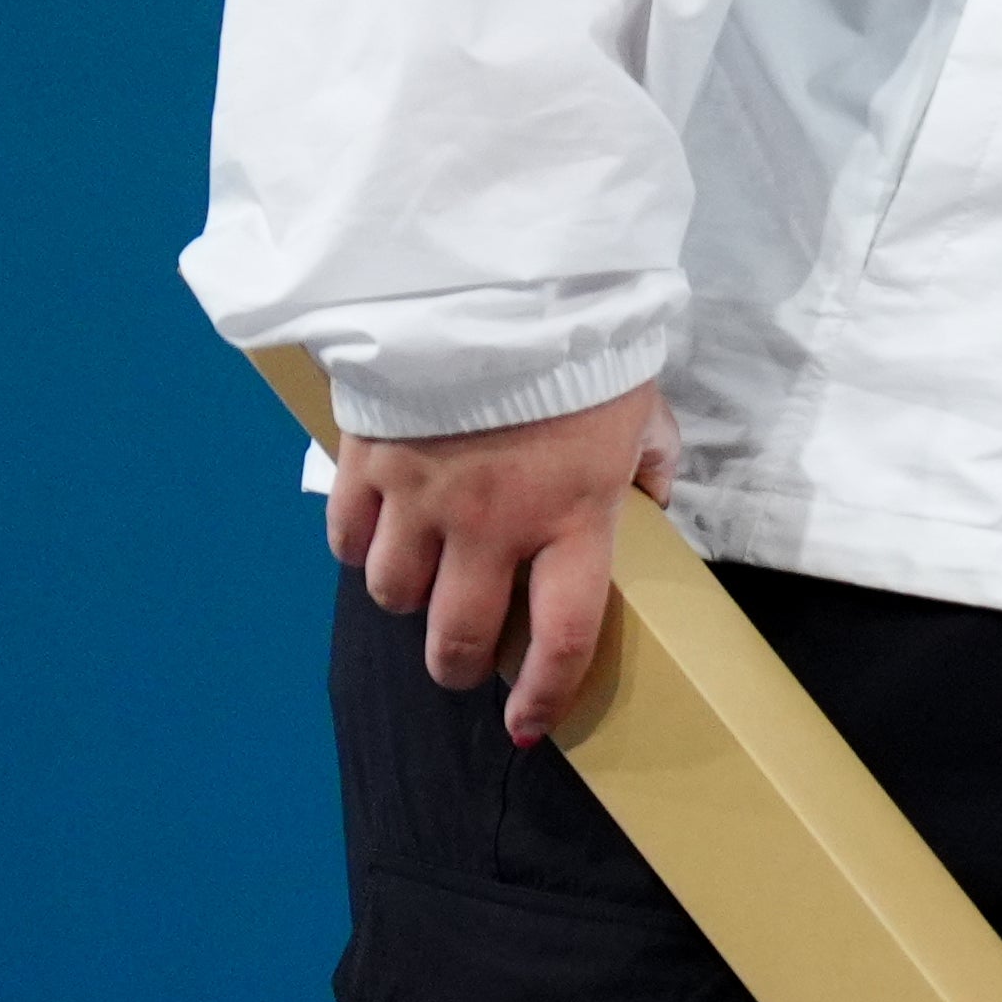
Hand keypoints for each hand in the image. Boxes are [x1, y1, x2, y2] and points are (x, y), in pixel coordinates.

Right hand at [330, 381, 671, 746]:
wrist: (503, 279)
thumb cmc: (586, 346)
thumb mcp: (643, 409)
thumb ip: (649, 468)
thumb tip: (653, 507)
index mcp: (572, 517)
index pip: (562, 637)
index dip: (544, 694)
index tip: (528, 722)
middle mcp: (491, 525)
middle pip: (458, 639)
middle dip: (462, 665)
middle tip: (470, 658)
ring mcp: (421, 498)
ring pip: (394, 596)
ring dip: (411, 602)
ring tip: (430, 583)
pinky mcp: (368, 463)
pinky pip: (348, 539)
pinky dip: (359, 550)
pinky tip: (381, 536)